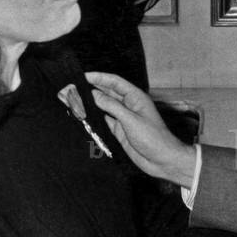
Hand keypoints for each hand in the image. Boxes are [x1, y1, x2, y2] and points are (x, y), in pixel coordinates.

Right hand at [86, 72, 196, 186]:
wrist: (162, 160)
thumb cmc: (153, 138)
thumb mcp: (130, 120)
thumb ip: (112, 106)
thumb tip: (94, 94)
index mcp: (135, 97)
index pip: (114, 82)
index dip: (99, 77)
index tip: (83, 76)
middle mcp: (129, 105)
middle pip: (108, 93)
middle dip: (92, 89)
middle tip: (74, 87)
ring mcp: (124, 118)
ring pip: (105, 107)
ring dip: (92, 103)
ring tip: (75, 99)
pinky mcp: (120, 131)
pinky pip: (105, 121)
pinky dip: (95, 118)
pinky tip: (84, 115)